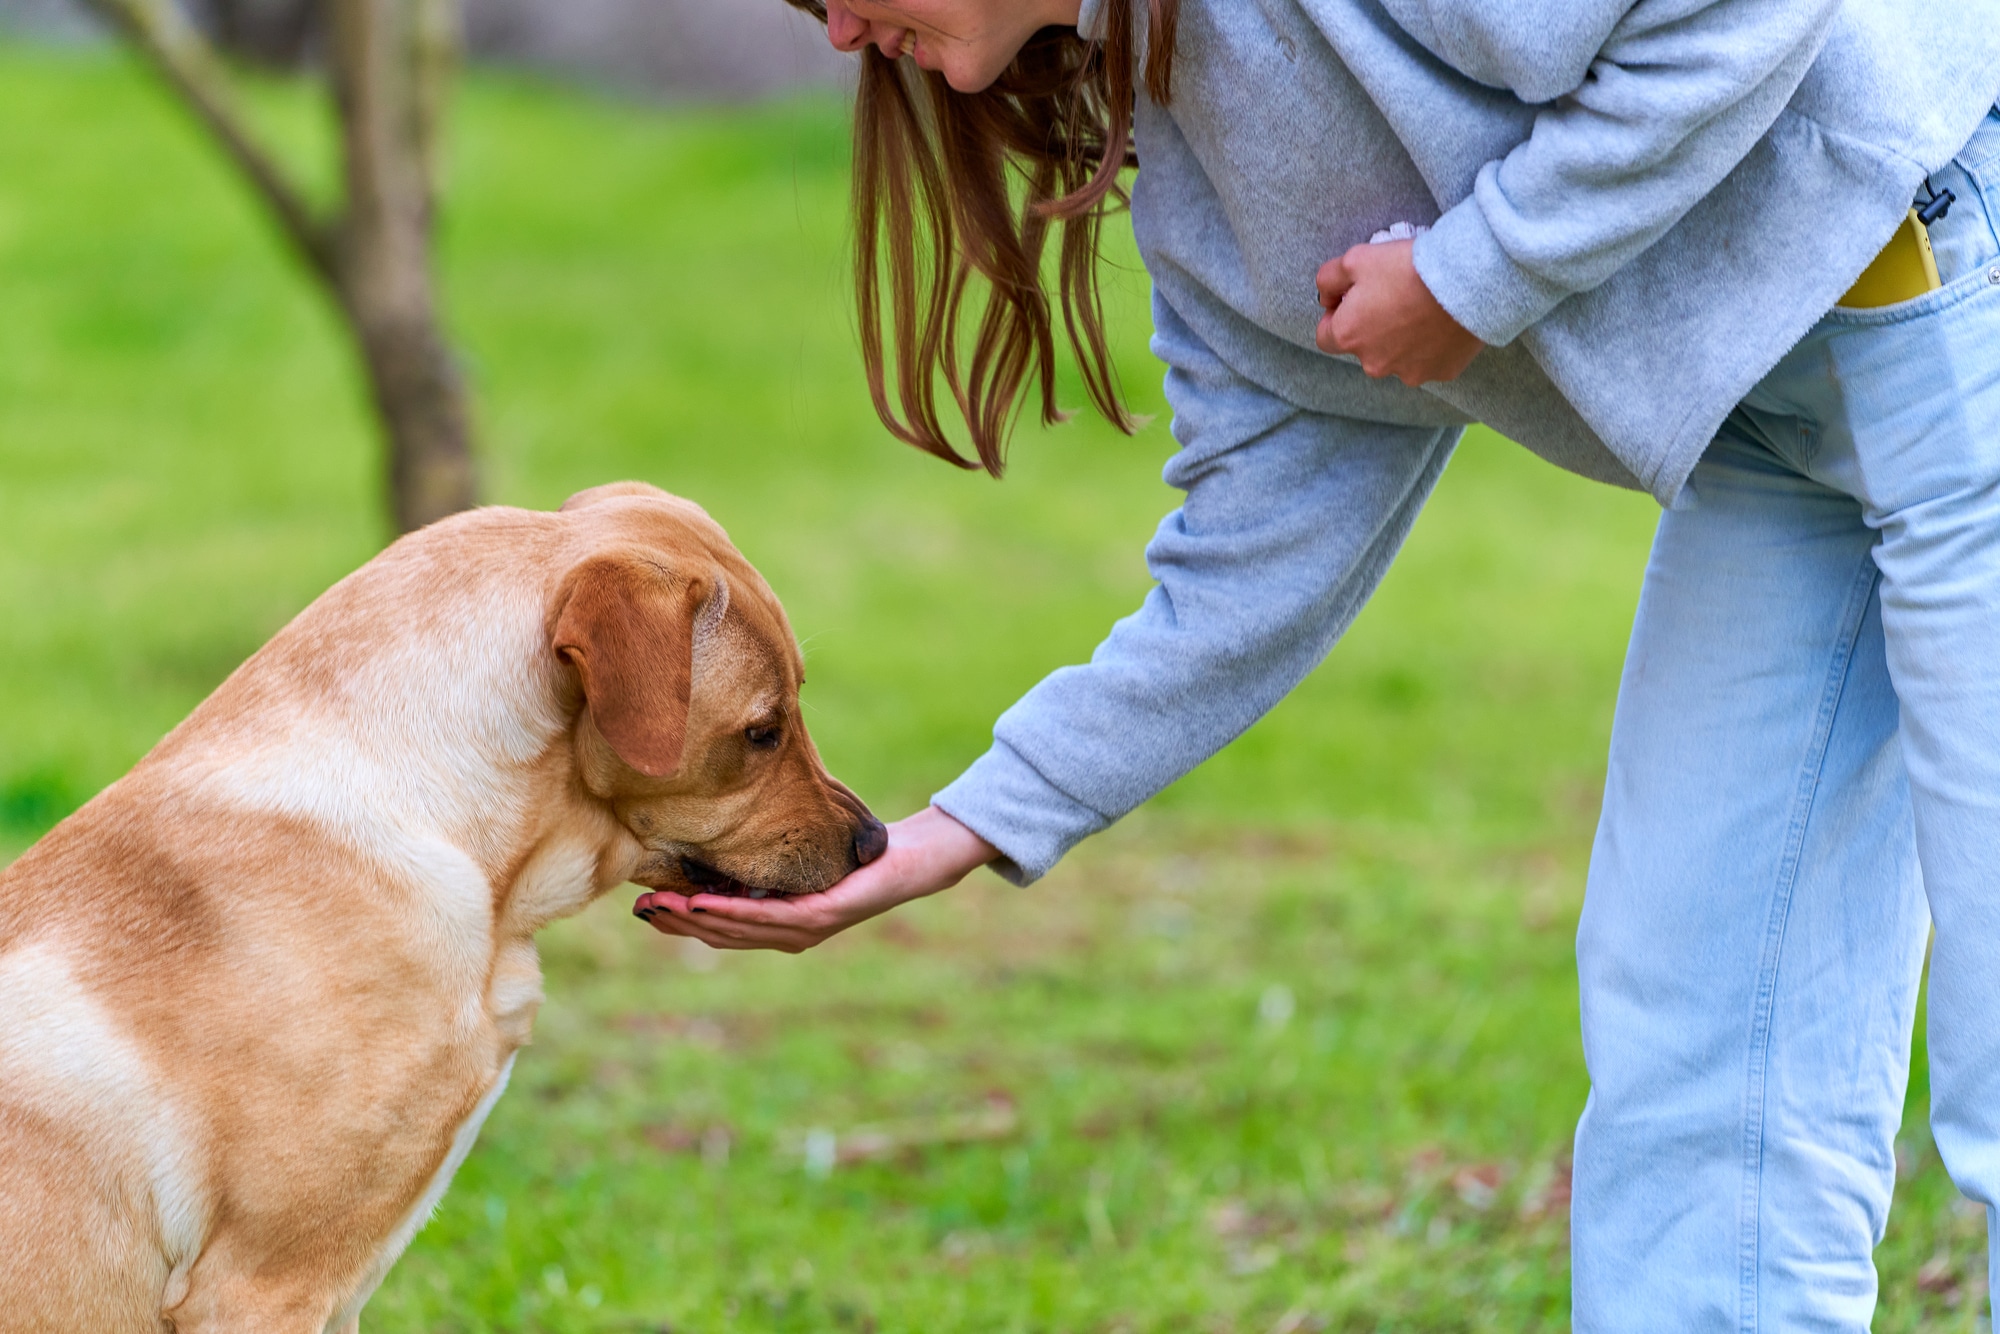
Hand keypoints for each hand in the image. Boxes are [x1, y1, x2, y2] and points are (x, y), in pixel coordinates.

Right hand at [632, 806, 997, 952]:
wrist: (911, 862)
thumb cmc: (856, 857)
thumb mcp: (801, 855)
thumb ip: (765, 859)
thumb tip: (720, 840)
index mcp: (781, 923)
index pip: (721, 929)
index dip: (681, 923)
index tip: (644, 910)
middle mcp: (790, 934)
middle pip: (722, 935)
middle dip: (678, 923)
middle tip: (641, 911)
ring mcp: (806, 929)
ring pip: (739, 930)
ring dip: (696, 920)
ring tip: (662, 907)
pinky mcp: (822, 916)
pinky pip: (770, 916)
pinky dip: (734, 911)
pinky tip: (705, 903)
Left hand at [1315, 240, 1482, 386]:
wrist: (1465, 279)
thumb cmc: (1407, 267)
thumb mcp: (1354, 259)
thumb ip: (1328, 279)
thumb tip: (1326, 298)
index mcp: (1349, 337)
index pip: (1325, 337)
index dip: (1336, 316)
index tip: (1352, 300)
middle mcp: (1374, 363)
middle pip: (1364, 348)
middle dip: (1371, 328)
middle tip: (1393, 298)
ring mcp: (1409, 372)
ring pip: (1397, 358)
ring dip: (1401, 340)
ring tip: (1420, 309)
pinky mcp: (1441, 372)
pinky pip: (1429, 361)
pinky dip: (1431, 346)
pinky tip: (1441, 322)